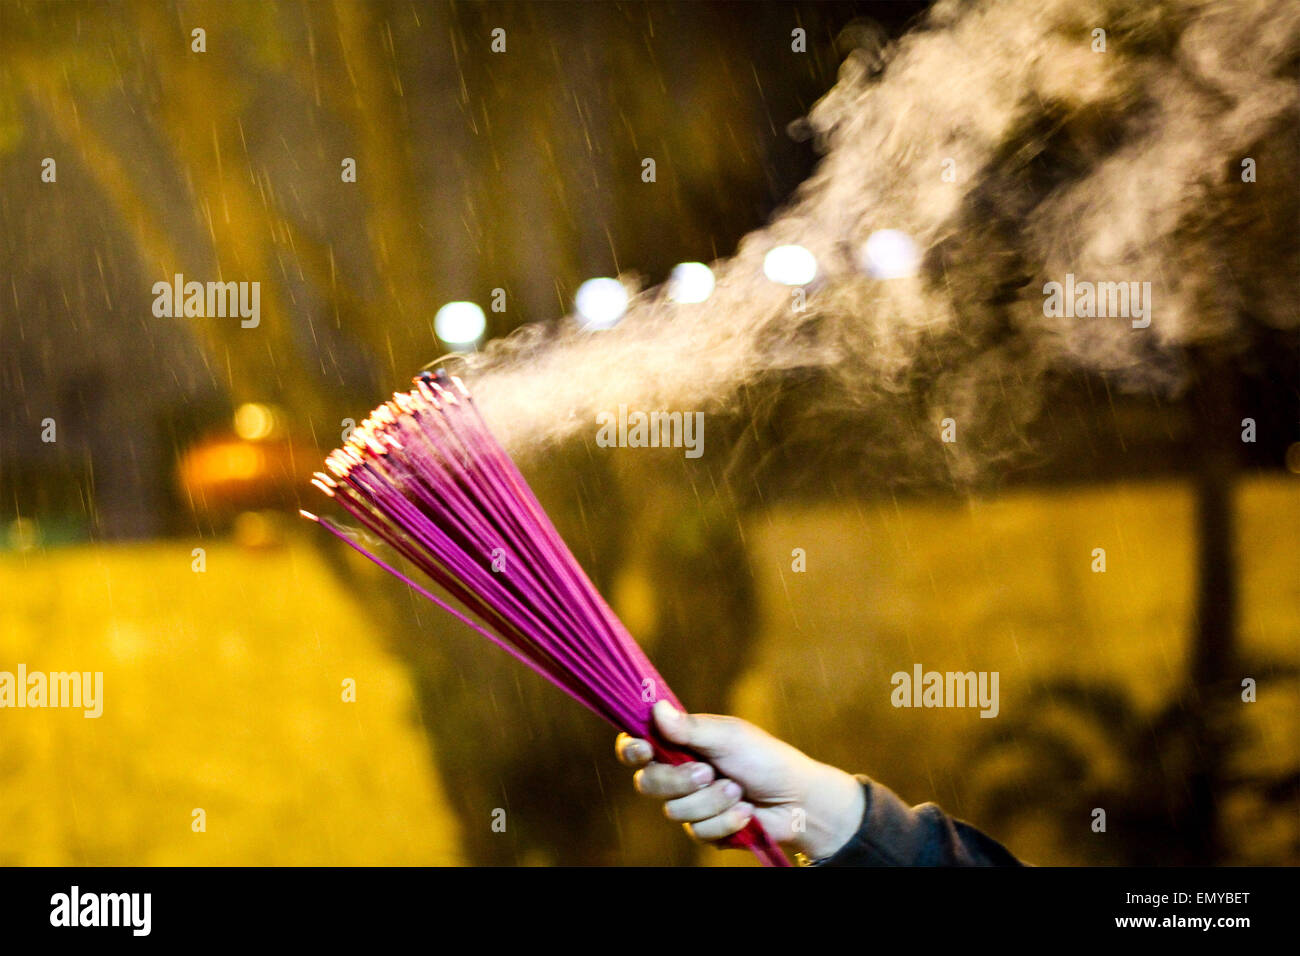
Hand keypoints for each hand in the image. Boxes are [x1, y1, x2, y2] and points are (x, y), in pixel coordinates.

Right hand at [615, 700, 865, 859]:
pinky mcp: (704, 830)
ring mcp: (689, 804)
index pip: (637, 746)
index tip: (644, 749)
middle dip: (679, 781)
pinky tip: (746, 812)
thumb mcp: (728, 736)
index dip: (632, 749)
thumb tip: (655, 709)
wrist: (796, 799)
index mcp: (679, 743)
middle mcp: (678, 774)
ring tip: (739, 791)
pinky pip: (698, 831)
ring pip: (675, 810)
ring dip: (712, 801)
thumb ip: (690, 727)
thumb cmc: (764, 757)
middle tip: (709, 772)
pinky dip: (726, 821)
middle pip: (648, 783)